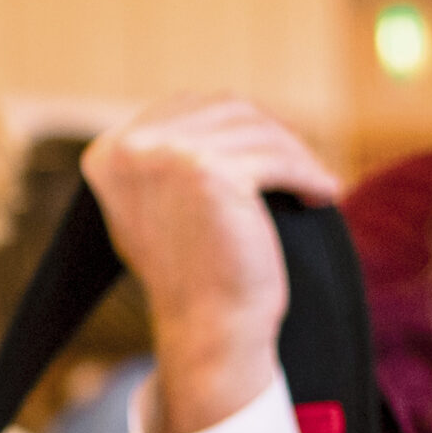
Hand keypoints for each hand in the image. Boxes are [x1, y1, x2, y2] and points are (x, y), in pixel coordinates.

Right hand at [80, 95, 339, 432]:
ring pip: (257, 130)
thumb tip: (210, 107)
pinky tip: (323, 192)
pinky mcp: (210, 172)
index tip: (271, 146)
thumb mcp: (159, 203)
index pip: (185, 106)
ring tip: (313, 183)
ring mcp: (166, 156)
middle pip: (224, 108)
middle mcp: (129, 150)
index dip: (235, 122)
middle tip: (300, 164)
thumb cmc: (191, 274)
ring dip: (294, 155)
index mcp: (108, 154)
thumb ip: (166, 156)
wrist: (207, 326)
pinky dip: (308, 174)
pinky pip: (278, 158)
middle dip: (270, 133)